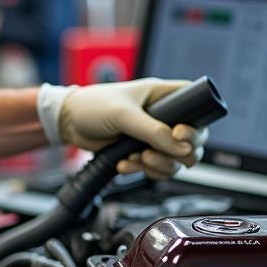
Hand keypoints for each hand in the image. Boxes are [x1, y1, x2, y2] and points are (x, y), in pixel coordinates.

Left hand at [56, 78, 207, 179]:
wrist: (68, 123)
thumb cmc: (93, 106)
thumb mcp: (123, 115)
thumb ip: (152, 130)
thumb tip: (180, 147)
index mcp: (163, 96)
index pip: (197, 108)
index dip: (195, 125)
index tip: (178, 134)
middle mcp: (162, 116)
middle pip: (192, 141)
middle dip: (179, 153)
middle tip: (156, 154)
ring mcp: (152, 136)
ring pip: (174, 159)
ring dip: (158, 165)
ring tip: (136, 159)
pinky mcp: (140, 152)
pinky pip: (155, 168)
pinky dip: (142, 170)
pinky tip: (124, 164)